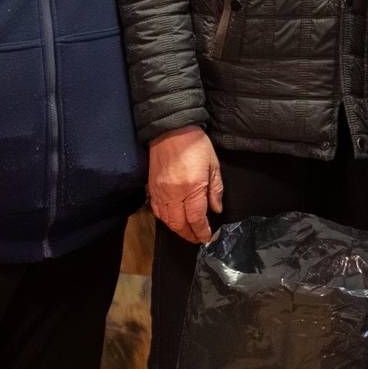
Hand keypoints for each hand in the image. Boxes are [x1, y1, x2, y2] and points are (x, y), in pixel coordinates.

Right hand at [148, 125, 222, 243]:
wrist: (171, 130)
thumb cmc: (196, 145)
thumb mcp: (213, 166)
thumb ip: (215, 190)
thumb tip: (216, 210)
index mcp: (192, 188)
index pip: (196, 218)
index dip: (202, 231)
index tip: (207, 238)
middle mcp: (173, 193)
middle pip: (179, 224)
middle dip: (189, 235)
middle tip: (198, 239)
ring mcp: (160, 191)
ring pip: (166, 220)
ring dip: (177, 229)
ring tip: (187, 232)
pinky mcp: (152, 187)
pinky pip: (157, 210)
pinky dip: (165, 219)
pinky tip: (173, 220)